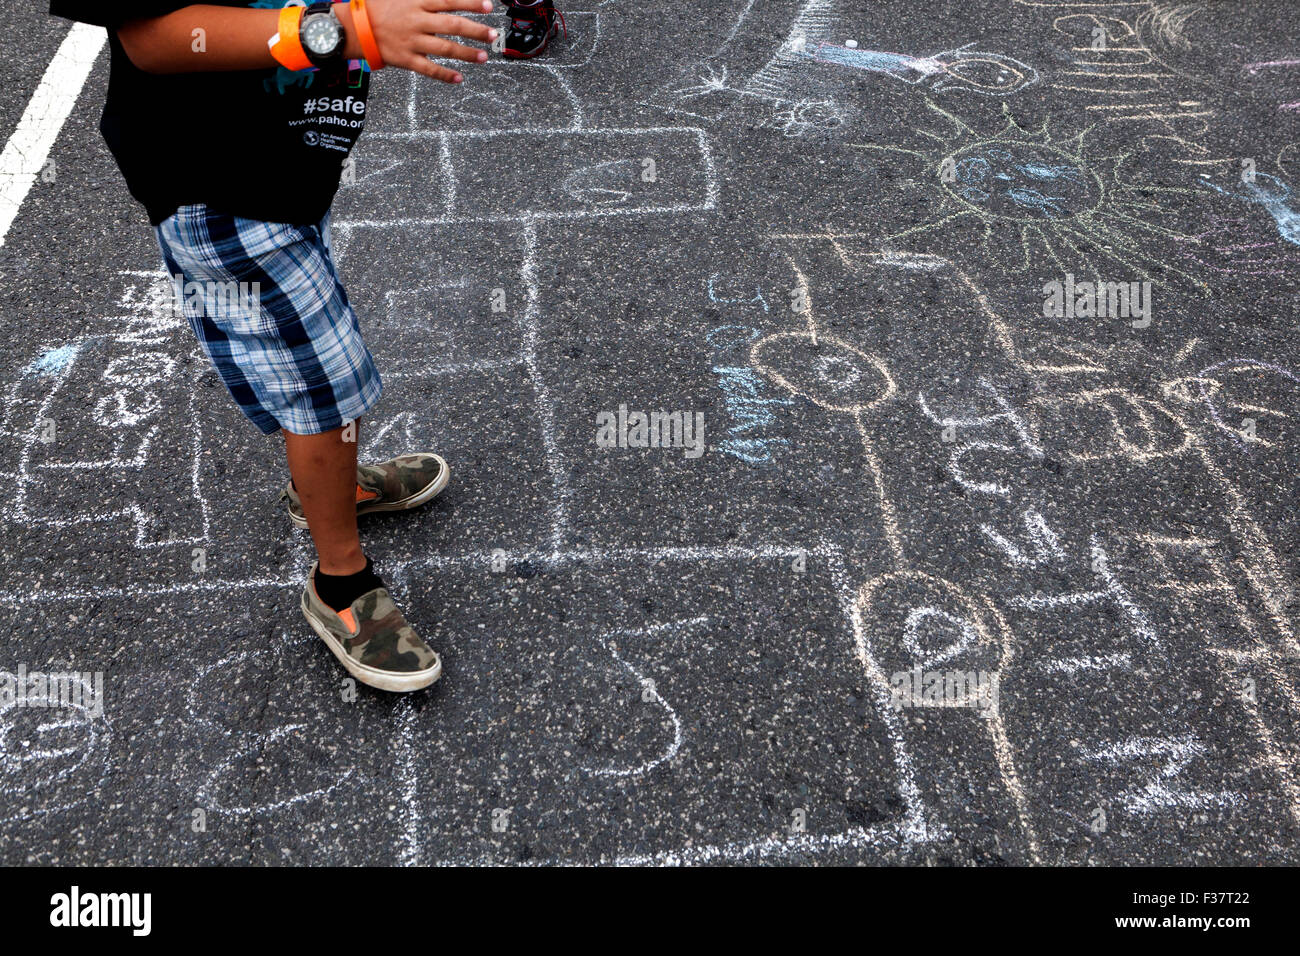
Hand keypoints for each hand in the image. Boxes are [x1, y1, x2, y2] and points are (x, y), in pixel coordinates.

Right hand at [364, 0, 497, 82]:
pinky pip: (429, 69)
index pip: (449, 1)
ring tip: (484, 57)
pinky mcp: (406, 59)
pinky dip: (445, 75)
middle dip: (476, 30)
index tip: (488, 6)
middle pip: (452, 25)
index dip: (470, 3)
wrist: (354, 27)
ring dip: (467, 53)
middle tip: (493, 35)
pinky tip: (459, 78)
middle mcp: (417, 21)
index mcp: (416, 2)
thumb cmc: (377, 7)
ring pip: (445, 48)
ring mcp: (412, 41)